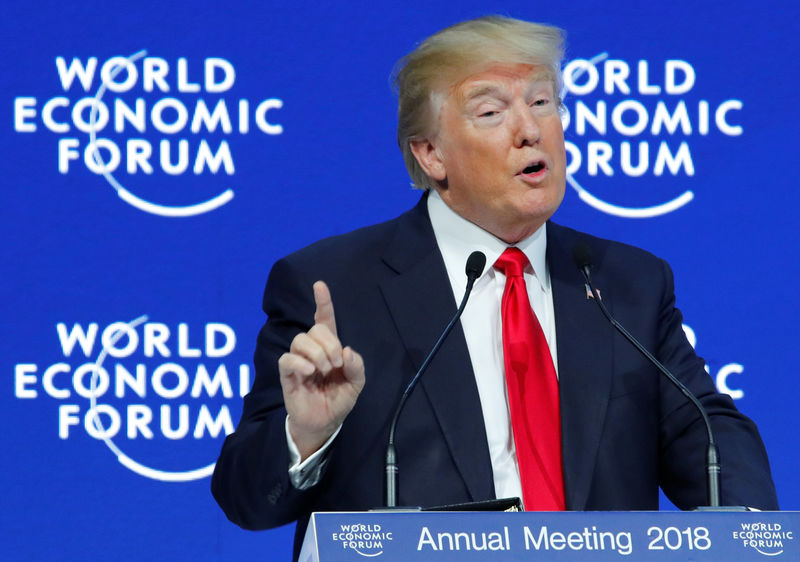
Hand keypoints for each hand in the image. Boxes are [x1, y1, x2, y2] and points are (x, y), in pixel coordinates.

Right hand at [278, 281, 364, 460]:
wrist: (325, 423)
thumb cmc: (338, 400)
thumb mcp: (356, 383)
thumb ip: (357, 366)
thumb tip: (347, 351)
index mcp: (329, 348)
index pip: (324, 319)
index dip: (323, 302)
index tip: (320, 285)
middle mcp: (312, 351)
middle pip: (314, 330)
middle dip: (329, 343)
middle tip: (336, 364)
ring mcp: (298, 361)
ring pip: (300, 340)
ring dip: (317, 354)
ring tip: (324, 371)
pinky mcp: (287, 375)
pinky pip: (287, 359)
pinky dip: (300, 362)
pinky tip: (310, 372)